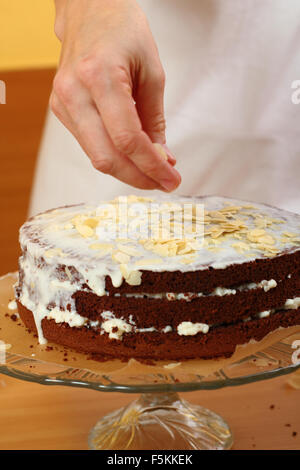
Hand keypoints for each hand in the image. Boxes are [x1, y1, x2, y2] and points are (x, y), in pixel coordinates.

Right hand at [50, 0, 180, 190]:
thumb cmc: (123, 30)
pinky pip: (90, 145)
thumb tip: (161, 158)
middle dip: (139, 177)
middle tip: (164, 183)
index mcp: (99, 76)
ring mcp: (63, 103)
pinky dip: (114, 156)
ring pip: (96, 157)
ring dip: (128, 171)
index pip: (127, 139)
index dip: (152, 166)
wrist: (89, 10)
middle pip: (106, 157)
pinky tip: (134, 156)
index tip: (172, 179)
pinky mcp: (61, 109)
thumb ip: (154, 120)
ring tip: (154, 172)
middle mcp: (74, 93)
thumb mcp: (152, 72)